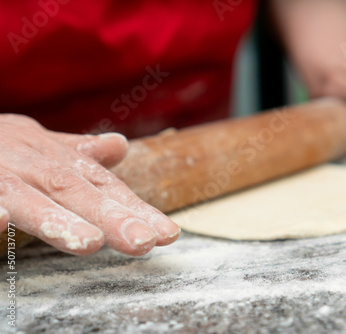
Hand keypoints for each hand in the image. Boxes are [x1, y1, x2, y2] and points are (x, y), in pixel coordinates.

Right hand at [0, 114, 179, 255]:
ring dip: (59, 219)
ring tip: (89, 243)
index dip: (136, 209)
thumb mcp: (40, 144)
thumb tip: (121, 146)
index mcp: (54, 159)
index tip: (168, 233)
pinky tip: (1, 223)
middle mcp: (31, 164)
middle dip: (111, 217)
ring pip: (29, 197)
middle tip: (144, 241)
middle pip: (75, 191)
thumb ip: (79, 153)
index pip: (103, 186)